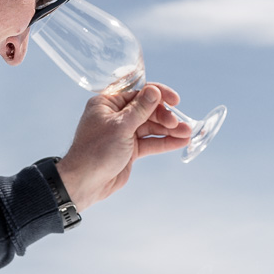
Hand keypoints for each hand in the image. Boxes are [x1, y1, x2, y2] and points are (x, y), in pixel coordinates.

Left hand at [55, 83, 189, 210]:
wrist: (85, 183)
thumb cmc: (95, 151)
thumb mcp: (120, 127)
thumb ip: (140, 109)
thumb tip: (155, 90)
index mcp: (108, 103)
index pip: (138, 93)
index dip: (158, 95)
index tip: (175, 100)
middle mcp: (116, 116)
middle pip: (148, 110)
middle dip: (165, 117)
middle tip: (178, 125)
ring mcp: (124, 133)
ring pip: (151, 127)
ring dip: (170, 130)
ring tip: (188, 133)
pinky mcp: (130, 150)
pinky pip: (151, 142)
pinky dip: (165, 142)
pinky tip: (181, 142)